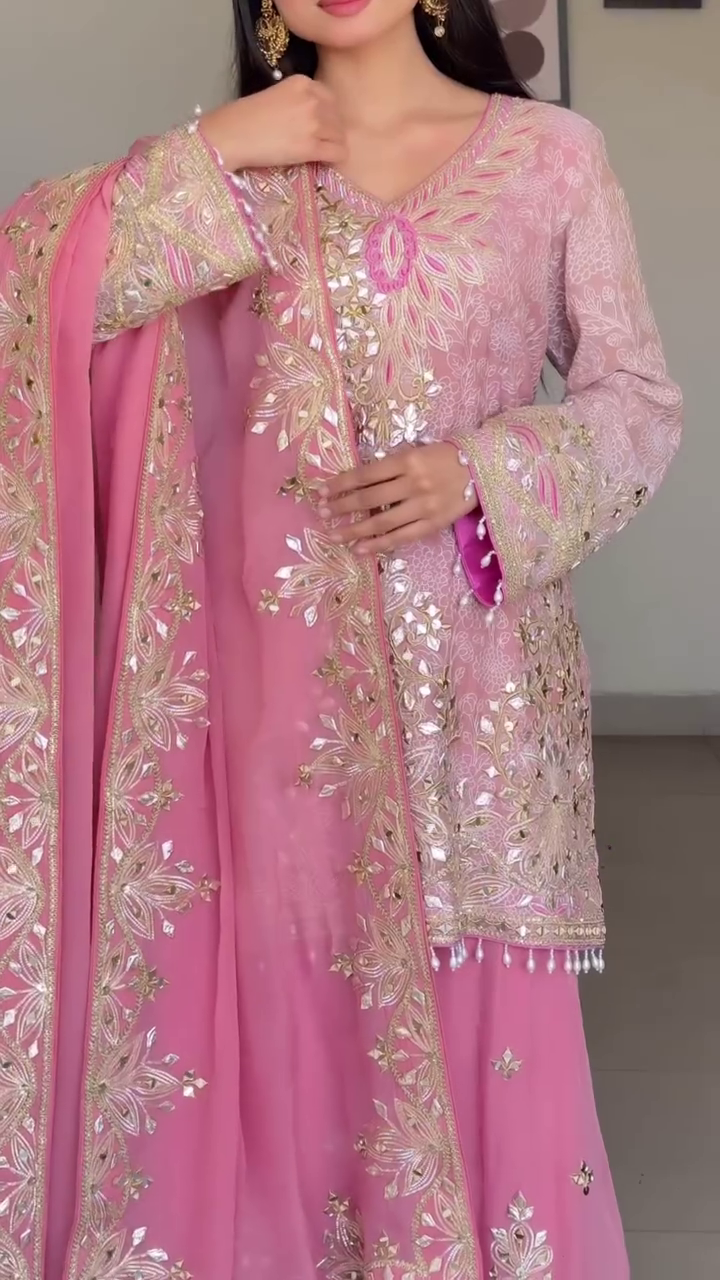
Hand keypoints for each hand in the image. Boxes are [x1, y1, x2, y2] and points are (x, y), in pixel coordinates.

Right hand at [200, 78, 345, 172]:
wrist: (231, 134)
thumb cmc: (245, 117)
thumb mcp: (275, 95)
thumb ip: (297, 100)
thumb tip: (313, 117)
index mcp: (303, 82)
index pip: (330, 98)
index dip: (327, 114)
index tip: (319, 125)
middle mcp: (312, 99)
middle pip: (337, 117)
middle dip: (332, 131)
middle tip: (320, 142)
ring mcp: (313, 123)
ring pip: (340, 135)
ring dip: (333, 144)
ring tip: (321, 152)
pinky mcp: (311, 147)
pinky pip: (338, 152)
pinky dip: (336, 158)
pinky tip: (327, 161)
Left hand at [318, 444, 475, 555]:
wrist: (482, 469)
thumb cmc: (445, 458)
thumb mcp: (417, 452)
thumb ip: (391, 467)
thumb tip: (357, 484)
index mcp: (407, 460)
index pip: (365, 474)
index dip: (340, 484)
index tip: (321, 491)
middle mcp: (413, 483)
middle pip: (368, 499)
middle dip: (341, 506)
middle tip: (321, 513)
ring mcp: (423, 506)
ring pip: (381, 522)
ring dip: (354, 529)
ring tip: (334, 535)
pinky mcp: (432, 524)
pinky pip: (400, 538)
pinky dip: (378, 545)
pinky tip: (359, 549)